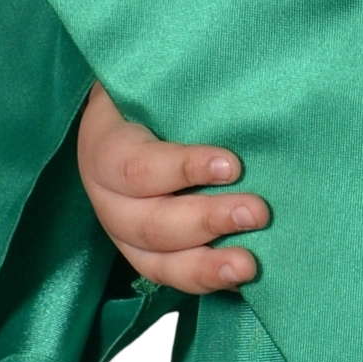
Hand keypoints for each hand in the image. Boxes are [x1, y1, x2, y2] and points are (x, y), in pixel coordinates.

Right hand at [77, 80, 269, 295]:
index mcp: (104, 148)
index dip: (183, 169)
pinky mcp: (144, 255)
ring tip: (248, 264)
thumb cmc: (152, 92)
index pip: (137, 167)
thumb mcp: (155, 80)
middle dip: (207, 221)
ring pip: (158, 261)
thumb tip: (245, 79)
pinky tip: (237, 279)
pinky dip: (205, 282)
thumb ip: (185, 87)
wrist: (131, 116)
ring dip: (206, 265)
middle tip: (258, 212)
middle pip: (151, 223)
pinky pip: (170, 277)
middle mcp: (108, 198)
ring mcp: (123, 233)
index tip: (233, 164)